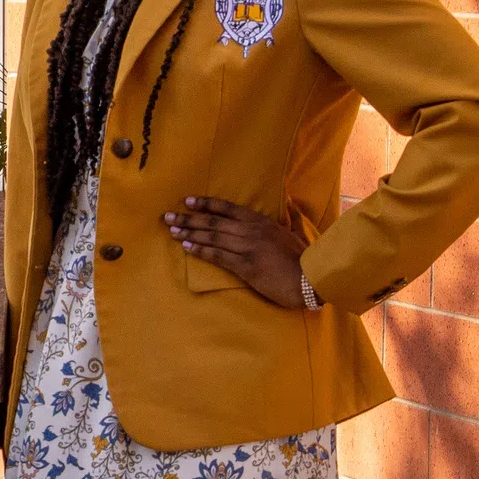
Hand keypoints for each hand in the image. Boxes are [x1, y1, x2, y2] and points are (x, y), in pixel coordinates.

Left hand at [162, 197, 309, 308]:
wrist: (310, 278)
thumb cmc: (303, 257)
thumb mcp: (291, 233)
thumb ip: (284, 221)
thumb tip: (289, 206)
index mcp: (260, 221)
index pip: (227, 208)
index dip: (206, 204)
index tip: (188, 201)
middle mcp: (250, 231)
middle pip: (213, 222)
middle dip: (188, 219)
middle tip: (168, 217)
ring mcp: (246, 248)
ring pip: (212, 237)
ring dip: (190, 233)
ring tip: (172, 231)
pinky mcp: (245, 266)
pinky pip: (218, 256)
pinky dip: (201, 250)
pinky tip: (187, 248)